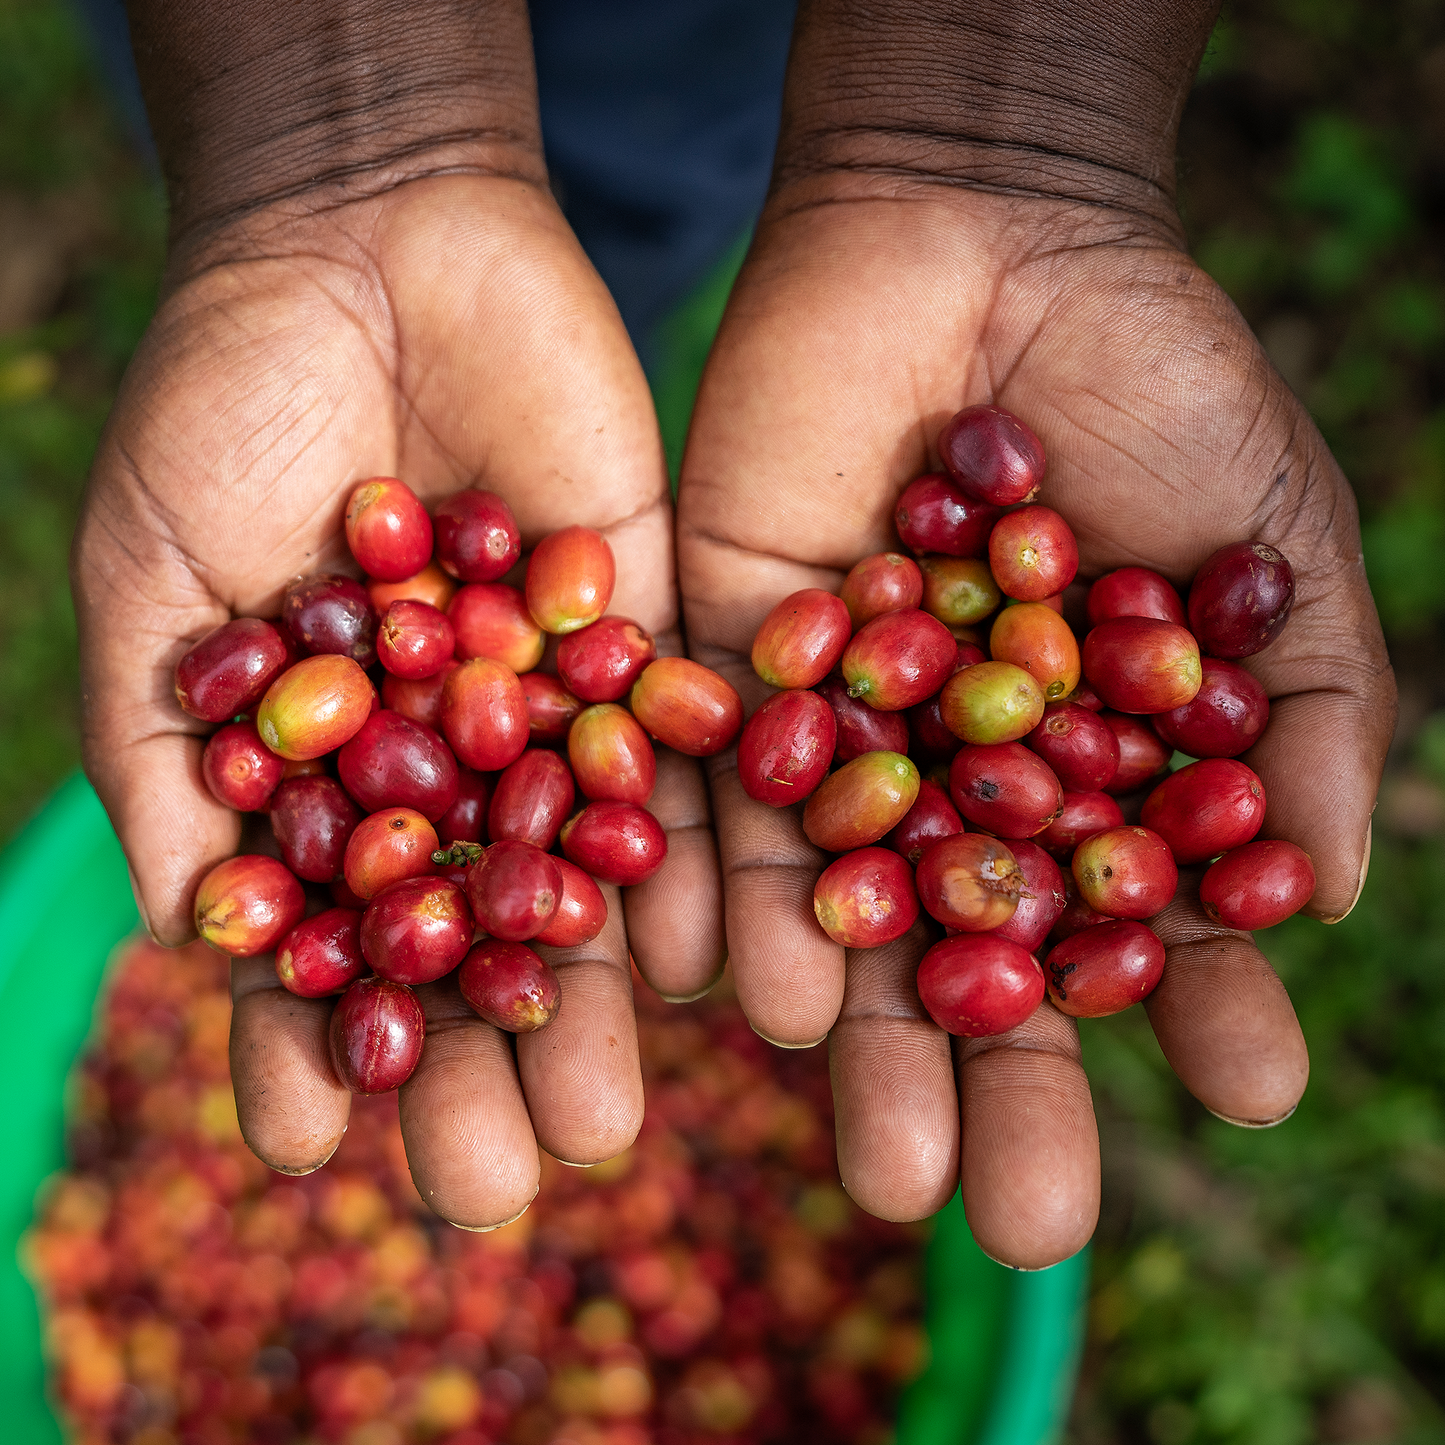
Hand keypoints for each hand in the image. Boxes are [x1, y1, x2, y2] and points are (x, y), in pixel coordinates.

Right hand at [72, 171, 722, 1225]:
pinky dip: (682, 861)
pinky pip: (673, 765)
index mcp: (327, 769)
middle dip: (466, 1059)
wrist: (371, 246)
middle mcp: (448, 758)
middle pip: (460, 936)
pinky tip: (689, 967)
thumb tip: (187, 935)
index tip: (304, 1148)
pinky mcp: (646, 636)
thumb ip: (173, 755)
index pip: (319, 935)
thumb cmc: (226, 408)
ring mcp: (552, 707)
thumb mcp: (157, 583)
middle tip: (487, 1188)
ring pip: (577, 881)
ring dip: (581, 1004)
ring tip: (592, 1128)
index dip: (306, 1038)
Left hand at [677, 181, 1392, 1266]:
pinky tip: (763, 1001)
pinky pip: (726, 813)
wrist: (981, 248)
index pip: (1140, 924)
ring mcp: (839, 749)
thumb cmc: (1152, 386)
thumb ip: (1307, 707)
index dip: (1199, 1005)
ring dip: (866, 1045)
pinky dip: (742, 902)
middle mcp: (956, 789)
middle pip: (977, 964)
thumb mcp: (1266, 541)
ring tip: (888, 1166)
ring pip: (843, 923)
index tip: (1252, 1090)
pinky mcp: (727, 685)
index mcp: (1086, 777)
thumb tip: (1315, 898)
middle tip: (1026, 1221)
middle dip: (1004, 1085)